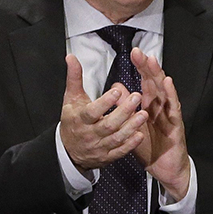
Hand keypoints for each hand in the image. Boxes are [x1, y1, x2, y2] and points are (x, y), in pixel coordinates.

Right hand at [59, 54, 146, 171]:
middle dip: (123, 112)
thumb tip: (71, 57)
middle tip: (137, 98)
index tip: (116, 91)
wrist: (68, 150)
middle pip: (108, 124)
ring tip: (144, 114)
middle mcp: (89, 134)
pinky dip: (129, 145)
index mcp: (80, 119)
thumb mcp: (71, 98)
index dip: (104, 102)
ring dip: (131, 127)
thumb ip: (75, 78)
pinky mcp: (107, 157)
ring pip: (116, 138)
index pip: (92, 111)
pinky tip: (140, 135)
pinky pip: (119, 152)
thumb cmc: (73, 120)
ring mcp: (99, 146)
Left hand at [130, 48, 190, 200]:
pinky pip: (173, 108)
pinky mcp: (176, 125)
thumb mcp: (132, 128)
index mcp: (150, 108)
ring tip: (152, 61)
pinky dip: (171, 94)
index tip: (133, 53)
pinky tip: (167, 83)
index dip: (140, 69)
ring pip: (165, 92)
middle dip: (147, 67)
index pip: (146, 84)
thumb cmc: (151, 150)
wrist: (165, 170)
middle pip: (155, 84)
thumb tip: (117, 88)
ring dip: (159, 76)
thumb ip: (125, 109)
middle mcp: (161, 109)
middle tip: (139, 52)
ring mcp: (170, 116)